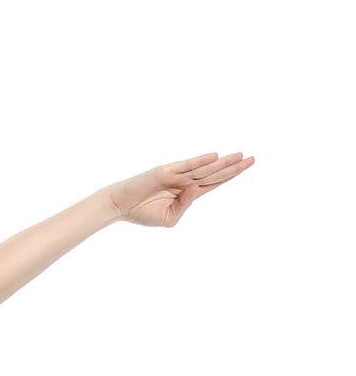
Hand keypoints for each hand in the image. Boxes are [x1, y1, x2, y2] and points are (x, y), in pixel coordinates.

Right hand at [106, 151, 254, 227]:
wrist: (122, 206)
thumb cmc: (143, 213)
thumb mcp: (169, 219)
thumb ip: (185, 206)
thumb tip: (195, 188)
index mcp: (187, 194)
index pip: (213, 183)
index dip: (230, 176)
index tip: (245, 166)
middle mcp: (185, 181)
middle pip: (214, 174)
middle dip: (233, 167)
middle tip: (252, 159)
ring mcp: (177, 175)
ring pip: (204, 169)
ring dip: (222, 163)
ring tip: (240, 156)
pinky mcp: (166, 171)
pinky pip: (186, 165)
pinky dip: (199, 161)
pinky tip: (214, 157)